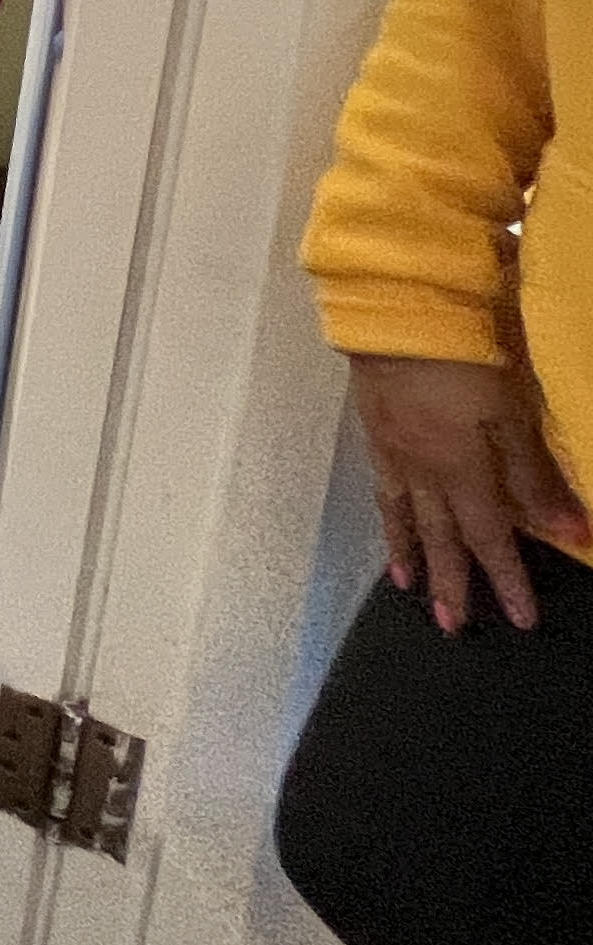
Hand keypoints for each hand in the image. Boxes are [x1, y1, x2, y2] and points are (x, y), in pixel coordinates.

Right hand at [349, 352, 591, 632]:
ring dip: (410, 554)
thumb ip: (533, 474)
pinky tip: (390, 521)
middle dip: (452, 584)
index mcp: (460, 470)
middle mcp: (424, 472)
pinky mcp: (376, 431)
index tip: (520, 620)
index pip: (489, 537)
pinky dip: (387, 513)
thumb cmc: (463, 359)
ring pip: (404, 515)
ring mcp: (394, 452)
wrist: (395, 316)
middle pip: (441, 537)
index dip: (507, 579)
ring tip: (409, 587)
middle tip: (453, 627)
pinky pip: (383, 486)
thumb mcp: (510, 414)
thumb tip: (568, 532)